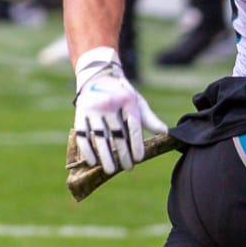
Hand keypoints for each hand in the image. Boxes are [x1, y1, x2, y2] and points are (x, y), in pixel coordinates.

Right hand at [72, 49, 164, 175]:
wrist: (98, 77)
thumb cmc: (122, 94)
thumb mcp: (137, 102)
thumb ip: (149, 119)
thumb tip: (166, 132)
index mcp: (127, 100)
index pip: (134, 126)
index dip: (137, 144)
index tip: (139, 158)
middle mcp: (110, 104)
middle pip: (118, 134)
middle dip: (123, 154)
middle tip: (128, 167)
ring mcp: (93, 109)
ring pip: (100, 137)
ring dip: (106, 156)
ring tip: (111, 169)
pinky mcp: (79, 113)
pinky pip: (82, 135)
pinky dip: (87, 150)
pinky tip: (94, 162)